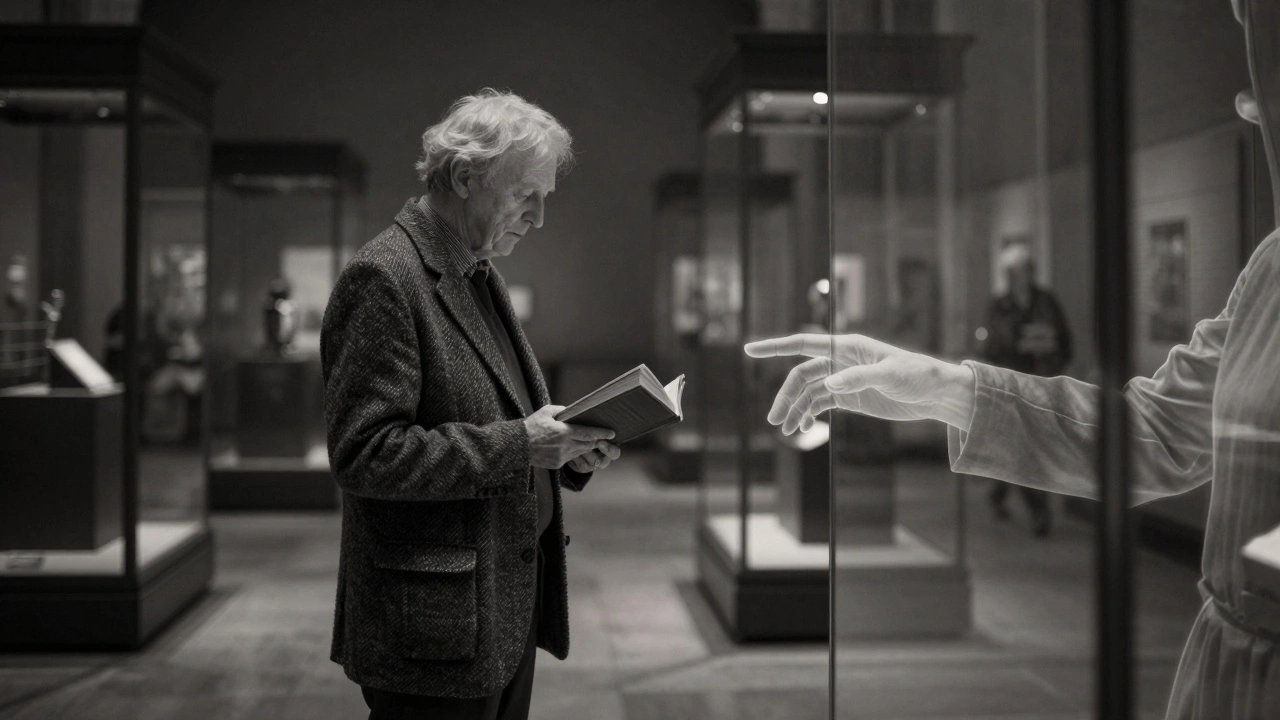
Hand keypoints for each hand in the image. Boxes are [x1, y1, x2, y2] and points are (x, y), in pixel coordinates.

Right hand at [524, 404, 618, 469]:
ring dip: (586, 446)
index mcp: (563, 432)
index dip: (601, 433)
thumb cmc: (531, 426)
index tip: (612, 432)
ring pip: (581, 451)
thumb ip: (562, 410)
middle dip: (596, 440)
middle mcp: (565, 446)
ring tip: (589, 440)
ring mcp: (561, 457)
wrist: (517, 446)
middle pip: (588, 444)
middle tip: (603, 436)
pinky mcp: (557, 464)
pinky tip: (570, 446)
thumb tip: (573, 411)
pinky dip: (573, 451)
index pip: (588, 433)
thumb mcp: (546, 412)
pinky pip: (571, 457)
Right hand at [743, 333, 975, 434]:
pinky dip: (807, 416)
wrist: (936, 394)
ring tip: (785, 430)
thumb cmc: (918, 376)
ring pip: (808, 393)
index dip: (775, 347)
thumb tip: (828, 385)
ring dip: (794, 409)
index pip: (803, 343)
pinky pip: (819, 405)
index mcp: (847, 346)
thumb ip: (858, 377)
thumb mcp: (891, 375)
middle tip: (774, 420)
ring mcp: (843, 379)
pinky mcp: (849, 397)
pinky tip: (800, 429)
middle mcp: (840, 361)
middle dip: (785, 396)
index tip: (749, 349)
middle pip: (801, 375)